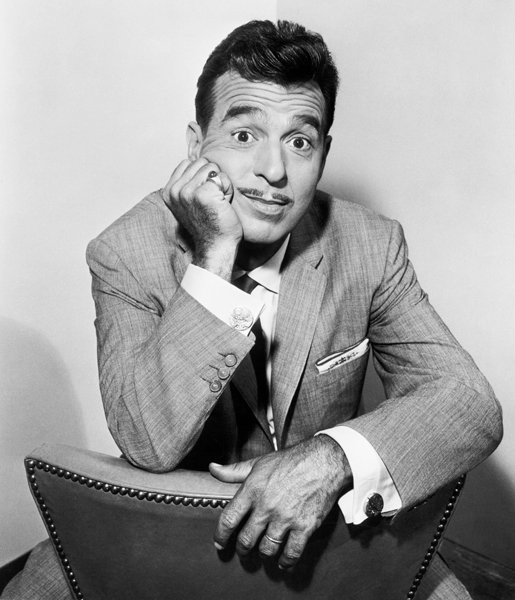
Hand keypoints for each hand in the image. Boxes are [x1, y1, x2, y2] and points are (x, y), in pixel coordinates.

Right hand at [161, 158, 241, 279]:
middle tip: (212, 201)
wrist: (216, 245)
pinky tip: (223, 205)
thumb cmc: (209, 224)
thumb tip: (195, 160)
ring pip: (212, 168)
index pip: (188, 162)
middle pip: (202, 162)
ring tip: (217, 202)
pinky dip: (228, 190)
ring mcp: (187, 192)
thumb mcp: (190, 200)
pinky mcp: (204, 194)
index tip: (203, 197)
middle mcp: (175, 191)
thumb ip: (188, 182)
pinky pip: (223, 177)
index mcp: (169, 191)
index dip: (201, 177)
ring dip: (221, 184)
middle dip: (212, 179)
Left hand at [209, 435, 351, 569]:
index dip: (221, 536)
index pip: (229, 519)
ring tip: (263, 553)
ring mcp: (285, 518)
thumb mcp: (259, 462)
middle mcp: (266, 506)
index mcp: (252, 490)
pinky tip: (284, 562)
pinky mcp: (304, 526)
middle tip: (244, 551)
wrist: (324, 462)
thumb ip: (234, 470)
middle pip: (246, 539)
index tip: (220, 543)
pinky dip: (286, 562)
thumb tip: (213, 468)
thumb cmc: (291, 461)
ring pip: (267, 549)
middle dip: (242, 549)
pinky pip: (291, 553)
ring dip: (263, 554)